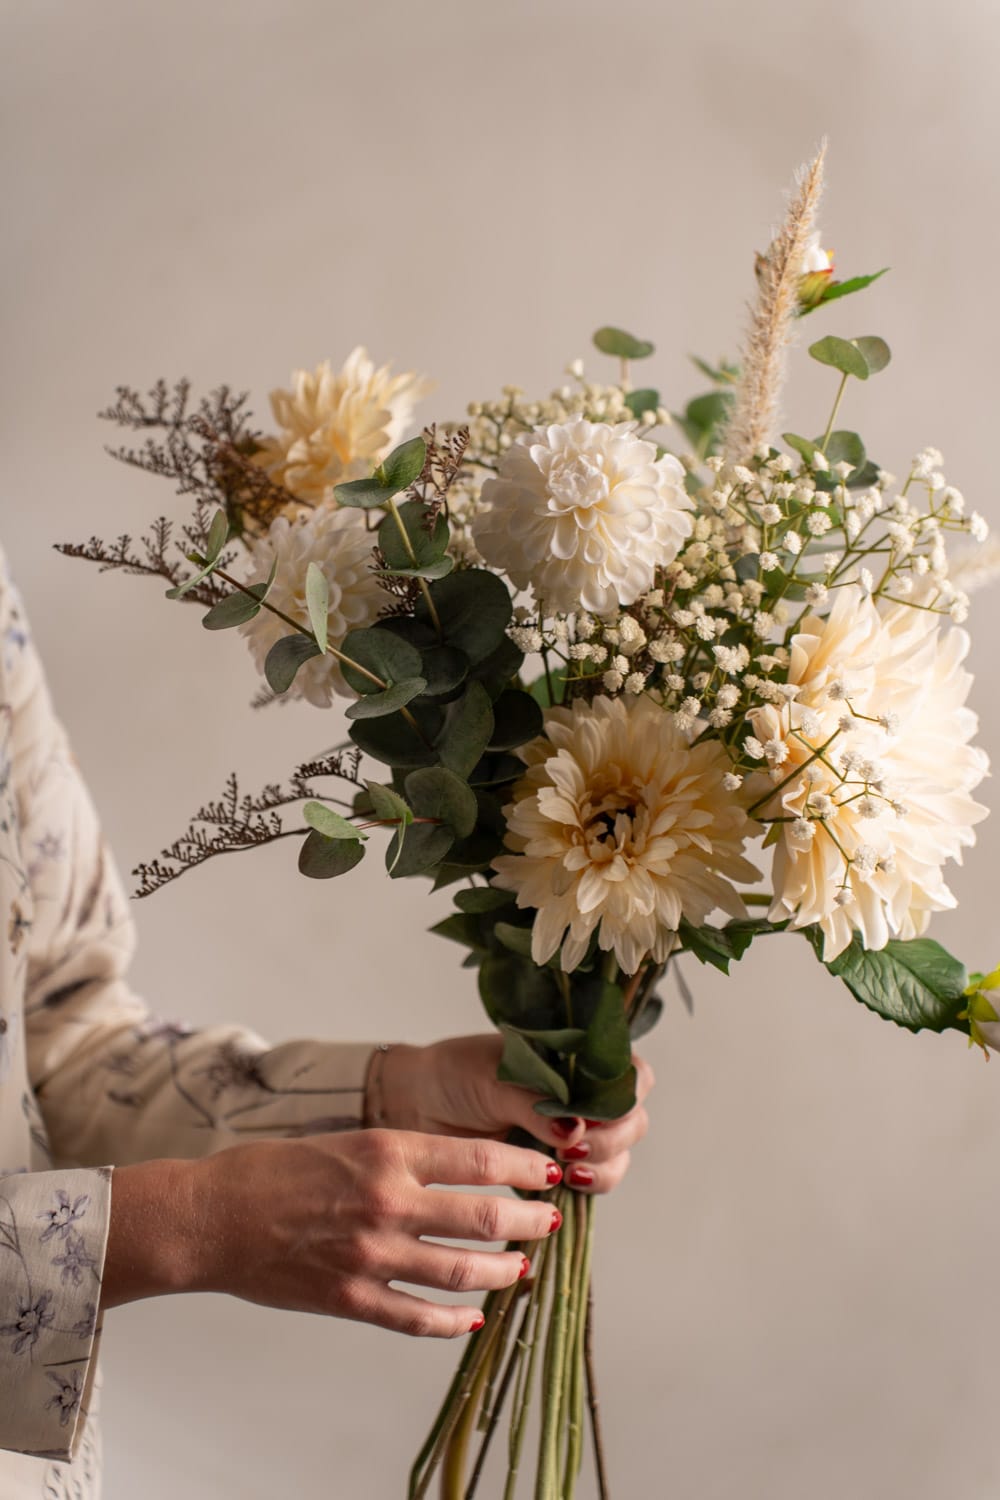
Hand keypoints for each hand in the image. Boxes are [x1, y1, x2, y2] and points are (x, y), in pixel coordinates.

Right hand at [101, 1131, 561, 1337]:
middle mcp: (387, 1202)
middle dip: (531, 1220)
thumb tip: (456, 1166)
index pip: (479, 1156)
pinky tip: (472, 1321)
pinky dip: (451, 1322)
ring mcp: (371, 1255)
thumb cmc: (269, 1171)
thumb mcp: (344, 1140)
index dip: (525, 1166)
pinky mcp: (350, 1298)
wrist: (210, 1218)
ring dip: (502, 1273)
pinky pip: (416, 1317)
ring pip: (461, 1271)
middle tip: (553, 1222)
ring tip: (523, 1270)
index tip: (550, 1171)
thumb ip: (399, 1155)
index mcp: (386, 1151)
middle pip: (485, 1215)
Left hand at [378, 1035, 653, 1194]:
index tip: (590, 1115)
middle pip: (633, 1118)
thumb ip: (534, 1101)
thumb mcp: (493, 1078)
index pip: (630, 1073)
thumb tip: (577, 1129)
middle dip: (613, 1138)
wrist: (417, 1102)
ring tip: (566, 1173)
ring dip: (603, 1167)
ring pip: (618, 1155)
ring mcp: (574, 1132)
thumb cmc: (454, 1075)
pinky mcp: (556, 1166)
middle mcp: (584, 1094)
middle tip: (572, 1151)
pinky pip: (591, 1182)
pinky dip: (587, 1187)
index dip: (624, 1096)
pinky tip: (562, 1188)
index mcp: (576, 1058)